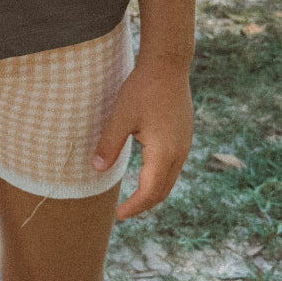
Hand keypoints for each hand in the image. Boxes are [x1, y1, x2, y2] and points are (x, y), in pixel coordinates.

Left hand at [92, 54, 192, 220]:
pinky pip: (173, 165)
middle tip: (124, 212)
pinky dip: (159, 176)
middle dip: (144, 204)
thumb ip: (110, 145)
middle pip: (163, 190)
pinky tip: (146, 172)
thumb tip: (97, 169)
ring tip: (134, 197)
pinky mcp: (184, 134)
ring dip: (153, 191)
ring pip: (170, 178)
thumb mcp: (121, 117)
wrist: (167, 65)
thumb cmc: (143, 89)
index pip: (149, 192)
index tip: (119, 215)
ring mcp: (184, 144)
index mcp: (164, 153)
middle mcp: (179, 153)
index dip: (134, 206)